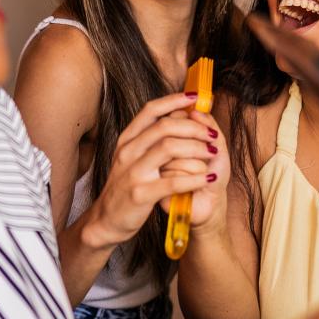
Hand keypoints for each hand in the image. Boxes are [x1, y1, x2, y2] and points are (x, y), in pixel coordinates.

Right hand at [83, 93, 217, 248]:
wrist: (106, 221)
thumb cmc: (127, 187)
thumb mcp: (131, 158)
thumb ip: (151, 138)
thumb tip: (181, 115)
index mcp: (127, 140)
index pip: (151, 110)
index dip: (174, 100)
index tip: (195, 97)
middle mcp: (128, 152)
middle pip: (164, 126)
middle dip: (194, 127)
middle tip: (212, 134)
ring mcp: (133, 173)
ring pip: (169, 148)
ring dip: (197, 148)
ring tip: (213, 153)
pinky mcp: (141, 195)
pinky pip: (173, 181)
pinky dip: (194, 178)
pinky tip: (207, 178)